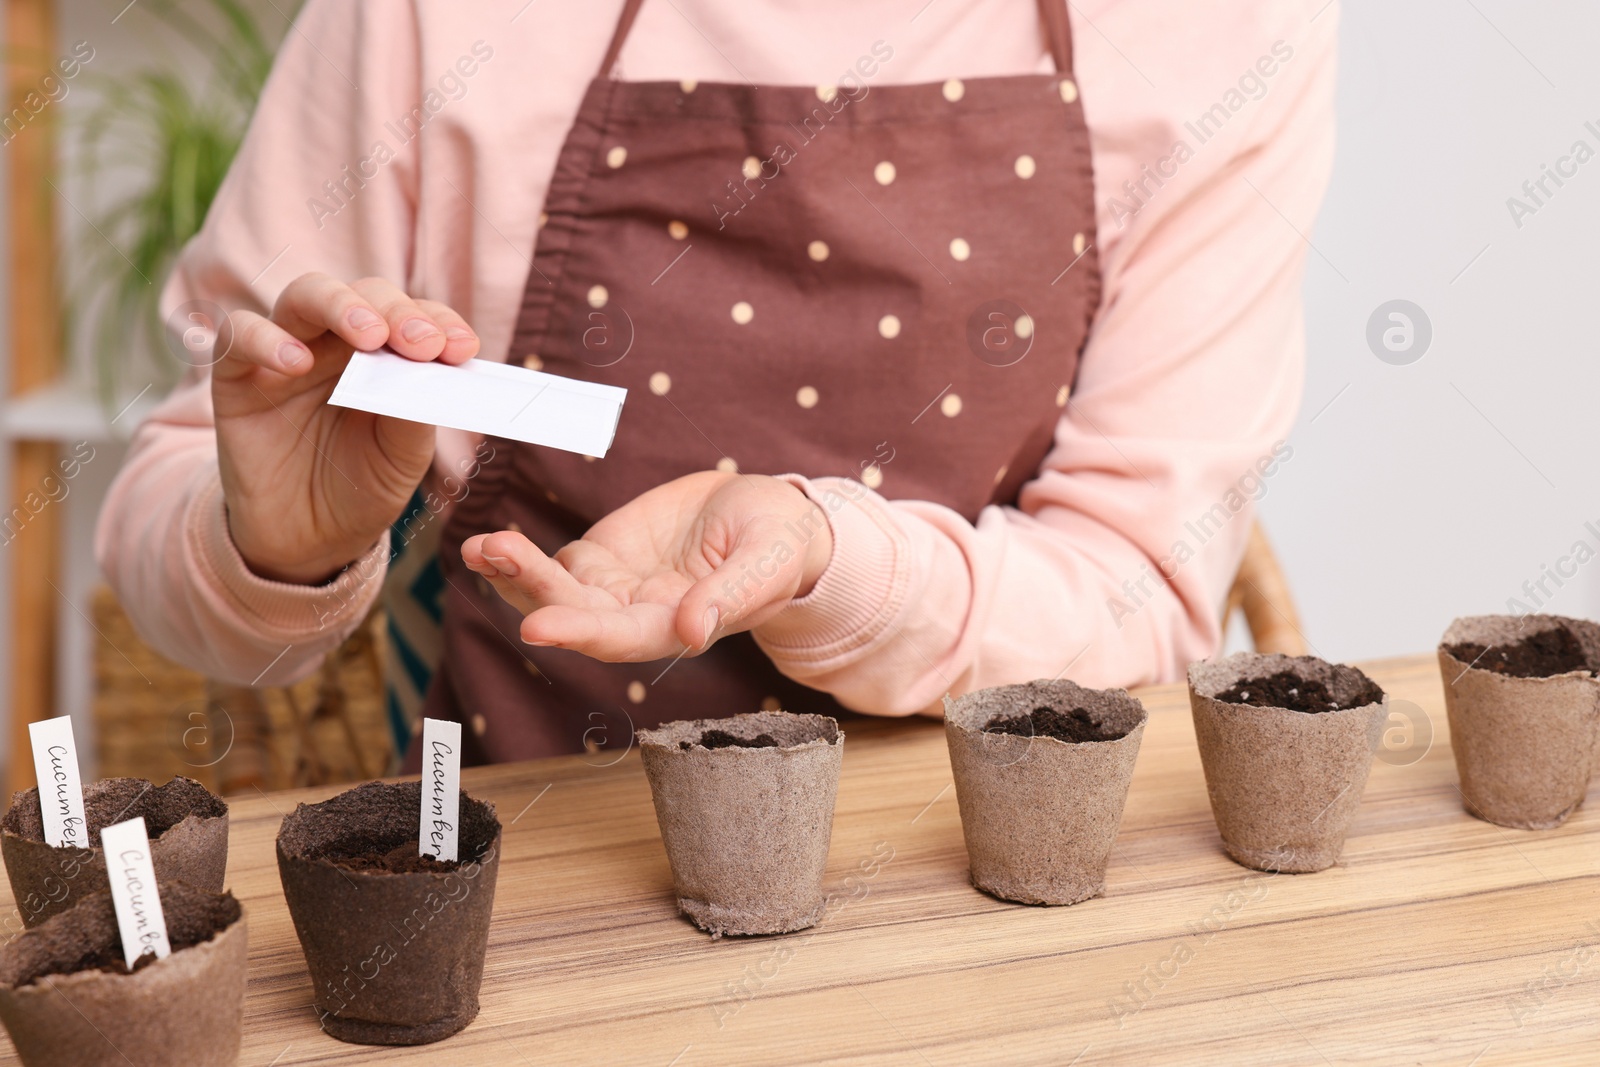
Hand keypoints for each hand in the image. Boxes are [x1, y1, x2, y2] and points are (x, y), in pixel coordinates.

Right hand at [213, 273, 479, 583]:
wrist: (310, 539)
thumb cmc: (363, 486)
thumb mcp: (402, 456)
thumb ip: (412, 411)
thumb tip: (425, 368)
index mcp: (384, 355)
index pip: (412, 316)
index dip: (438, 321)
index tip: (463, 349)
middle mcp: (335, 344)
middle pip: (362, 294)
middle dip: (396, 310)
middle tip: (420, 343)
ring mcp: (286, 354)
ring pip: (304, 295)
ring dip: (339, 304)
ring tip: (368, 336)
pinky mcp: (237, 377)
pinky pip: (239, 333)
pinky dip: (265, 338)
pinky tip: (296, 363)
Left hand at [461, 471, 833, 660]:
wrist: (769, 516)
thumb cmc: (780, 544)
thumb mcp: (768, 561)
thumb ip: (731, 595)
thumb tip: (693, 633)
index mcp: (679, 626)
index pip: (621, 638)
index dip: (579, 632)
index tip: (537, 625)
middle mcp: (638, 616)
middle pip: (576, 611)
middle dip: (533, 586)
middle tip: (494, 552)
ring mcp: (616, 588)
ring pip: (555, 590)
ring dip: (514, 573)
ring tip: (480, 548)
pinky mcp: (603, 556)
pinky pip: (553, 563)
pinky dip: (518, 558)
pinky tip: (488, 545)